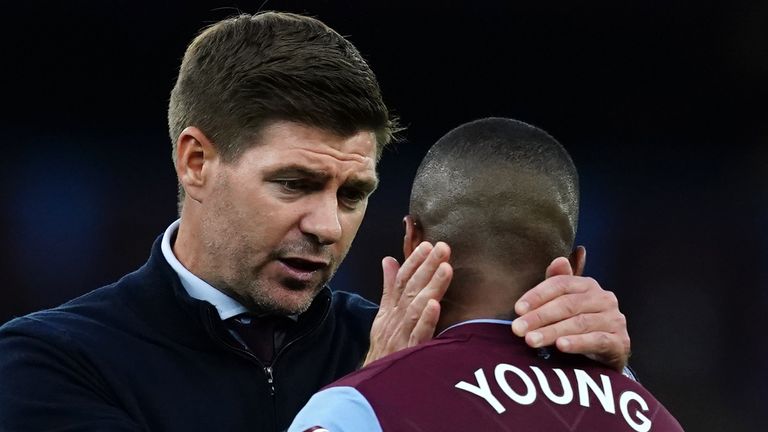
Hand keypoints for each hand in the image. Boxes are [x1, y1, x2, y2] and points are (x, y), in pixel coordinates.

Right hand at [363, 241, 452, 365]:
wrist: (374, 388)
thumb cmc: (383, 351)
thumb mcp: (383, 318)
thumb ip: (389, 289)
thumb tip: (389, 260)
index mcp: (390, 311)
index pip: (402, 280)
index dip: (414, 261)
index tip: (428, 244)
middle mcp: (394, 320)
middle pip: (410, 289)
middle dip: (426, 266)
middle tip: (442, 248)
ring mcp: (401, 336)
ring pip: (415, 307)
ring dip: (430, 287)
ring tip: (445, 268)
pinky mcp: (408, 354)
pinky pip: (418, 335)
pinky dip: (425, 319)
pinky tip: (435, 305)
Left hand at [511, 252, 629, 370]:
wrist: (607, 353)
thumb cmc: (578, 324)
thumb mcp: (564, 304)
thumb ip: (557, 283)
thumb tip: (558, 260)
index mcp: (587, 285)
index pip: (560, 284)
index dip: (537, 295)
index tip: (517, 309)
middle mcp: (603, 298)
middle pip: (567, 304)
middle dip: (539, 317)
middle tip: (518, 329)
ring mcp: (614, 319)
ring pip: (579, 323)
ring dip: (552, 332)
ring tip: (530, 340)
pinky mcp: (620, 341)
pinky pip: (596, 340)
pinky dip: (577, 343)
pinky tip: (560, 346)